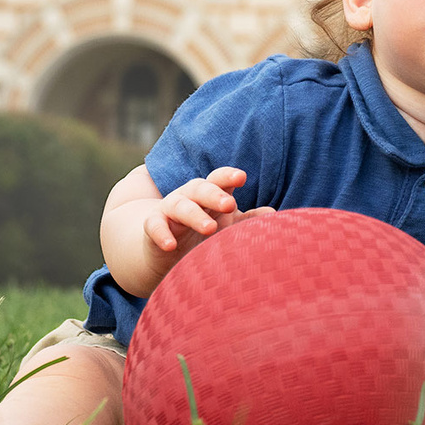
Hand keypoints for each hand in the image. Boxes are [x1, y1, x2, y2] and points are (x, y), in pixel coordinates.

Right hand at [142, 165, 276, 254]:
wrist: (165, 248)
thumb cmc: (202, 231)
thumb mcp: (226, 225)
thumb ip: (247, 220)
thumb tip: (272, 213)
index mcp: (210, 194)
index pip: (219, 179)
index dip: (228, 176)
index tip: (242, 177)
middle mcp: (189, 197)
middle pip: (200, 188)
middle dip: (214, 194)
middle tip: (230, 204)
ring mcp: (169, 209)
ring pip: (180, 206)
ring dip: (194, 216)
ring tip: (210, 229)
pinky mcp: (153, 226)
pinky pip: (155, 226)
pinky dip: (162, 234)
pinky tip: (170, 246)